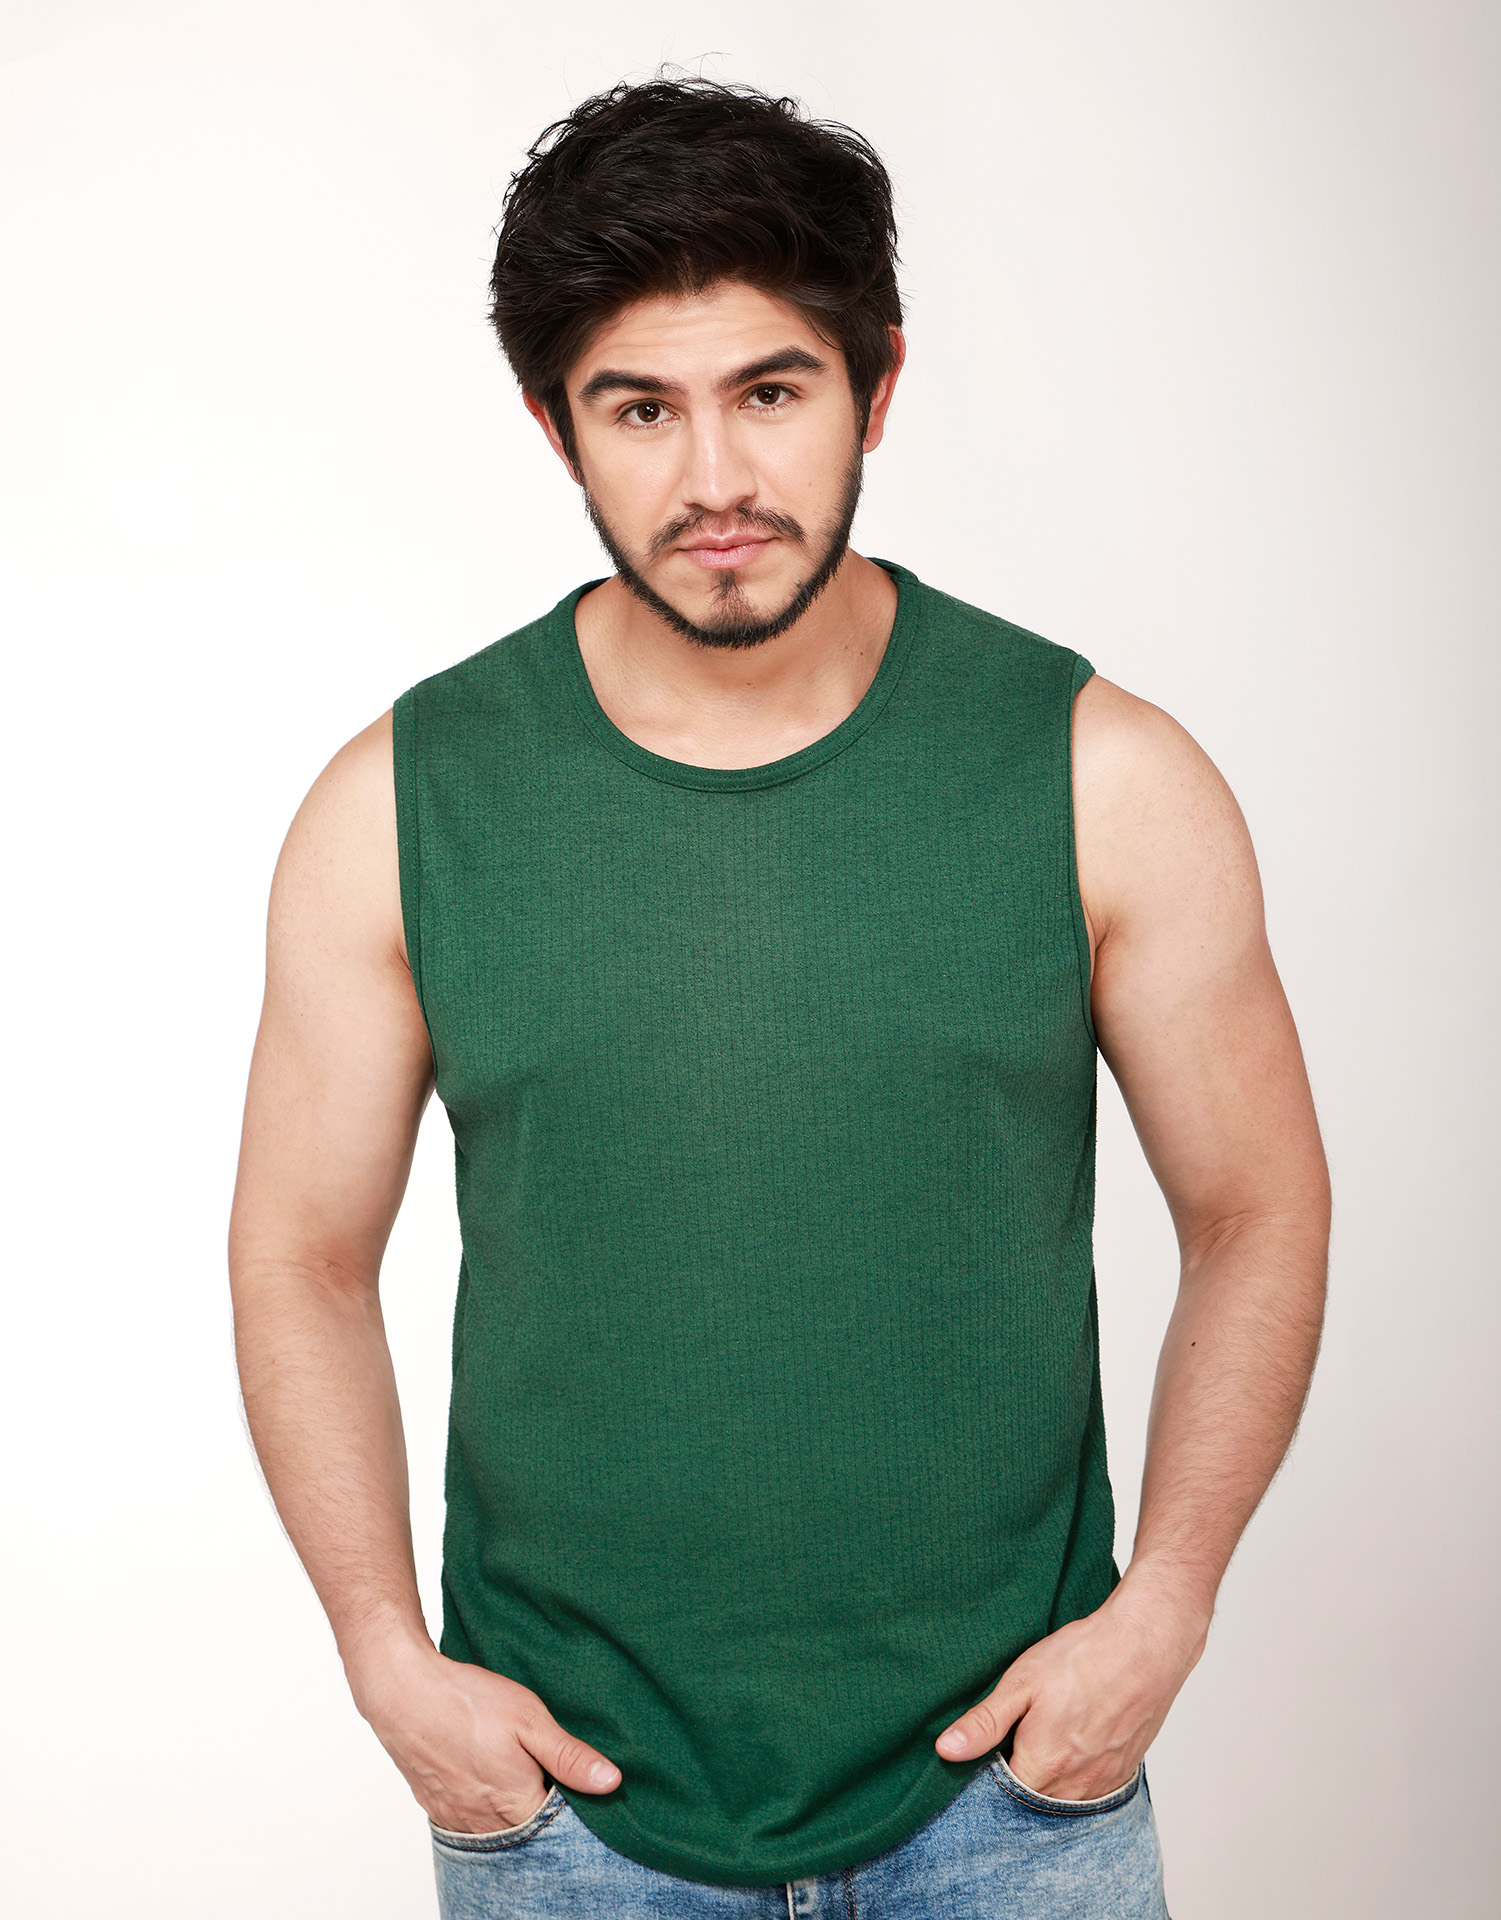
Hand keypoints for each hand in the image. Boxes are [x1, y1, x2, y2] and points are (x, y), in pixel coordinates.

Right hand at [351, 1636, 621, 1833]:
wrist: (404, 1692)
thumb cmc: (467, 1702)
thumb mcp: (529, 1719)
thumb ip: (568, 1756)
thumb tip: (610, 1783)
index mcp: (514, 1805)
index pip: (556, 1827)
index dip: (571, 1808)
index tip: (577, 1786)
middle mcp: (484, 1824)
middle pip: (525, 1834)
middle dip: (541, 1814)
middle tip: (547, 1777)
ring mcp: (456, 1819)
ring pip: (496, 1832)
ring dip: (511, 1813)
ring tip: (518, 1778)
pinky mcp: (436, 1808)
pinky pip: (468, 1823)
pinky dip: (484, 1810)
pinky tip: (487, 1782)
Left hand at [934, 1572, 1208, 1798]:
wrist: (1146, 1645)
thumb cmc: (1083, 1658)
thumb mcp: (1021, 1682)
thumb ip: (984, 1723)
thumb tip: (946, 1751)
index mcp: (1042, 1767)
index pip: (1001, 1792)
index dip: (989, 1771)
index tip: (988, 1746)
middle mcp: (1075, 1786)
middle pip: (1033, 1800)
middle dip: (1018, 1777)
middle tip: (1015, 1737)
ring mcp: (1103, 1782)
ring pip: (1064, 1797)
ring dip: (1048, 1778)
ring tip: (1044, 1737)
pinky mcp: (1124, 1770)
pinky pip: (1092, 1789)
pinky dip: (1077, 1775)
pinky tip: (1073, 1742)